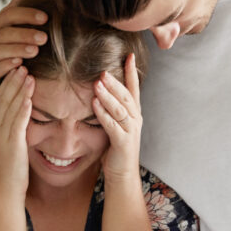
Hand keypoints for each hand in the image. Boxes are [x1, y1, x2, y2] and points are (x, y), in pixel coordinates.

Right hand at [0, 0, 47, 128]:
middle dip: (25, 33)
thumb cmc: (0, 56)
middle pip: (5, 31)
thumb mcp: (8, 34)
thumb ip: (18, 14)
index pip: (9, 14)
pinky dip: (8, 66)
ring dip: (19, 49)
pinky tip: (21, 66)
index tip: (46, 17)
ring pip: (0, 50)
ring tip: (36, 51)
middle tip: (44, 37)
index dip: (27, 14)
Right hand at [0, 67, 34, 195]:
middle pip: (3, 98)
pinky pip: (17, 123)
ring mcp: (3, 137)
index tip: (16, 68)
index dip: (7, 83)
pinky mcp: (12, 145)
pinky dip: (23, 108)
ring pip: (9, 106)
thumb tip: (24, 121)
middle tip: (21, 63)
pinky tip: (29, 96)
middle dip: (12, 79)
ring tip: (26, 72)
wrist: (6, 192)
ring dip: (18, 88)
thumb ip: (16, 132)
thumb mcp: (12, 147)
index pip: (0, 100)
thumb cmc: (12, 172)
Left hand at [92, 53, 142, 183]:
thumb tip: (99, 93)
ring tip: (98, 83)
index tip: (128, 55)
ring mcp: (131, 131)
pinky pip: (113, 125)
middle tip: (103, 70)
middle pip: (126, 96)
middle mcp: (135, 120)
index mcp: (134, 114)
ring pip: (120, 109)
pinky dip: (103, 114)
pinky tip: (95, 104)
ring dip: (108, 95)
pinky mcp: (123, 143)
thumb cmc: (116, 150)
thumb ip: (111, 110)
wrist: (122, 175)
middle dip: (115, 82)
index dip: (131, 72)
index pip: (134, 89)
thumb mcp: (115, 126)